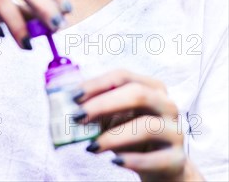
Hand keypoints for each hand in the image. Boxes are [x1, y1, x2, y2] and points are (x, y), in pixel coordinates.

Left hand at [73, 70, 203, 181]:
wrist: (165, 168)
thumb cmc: (134, 136)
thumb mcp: (116, 119)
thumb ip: (98, 109)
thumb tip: (68, 106)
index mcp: (152, 87)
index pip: (123, 76)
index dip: (97, 84)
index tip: (73, 96)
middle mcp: (167, 104)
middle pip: (137, 94)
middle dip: (103, 104)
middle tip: (78, 116)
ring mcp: (175, 132)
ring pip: (146, 127)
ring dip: (114, 136)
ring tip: (92, 146)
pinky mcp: (177, 160)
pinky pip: (155, 159)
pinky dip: (132, 160)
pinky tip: (115, 162)